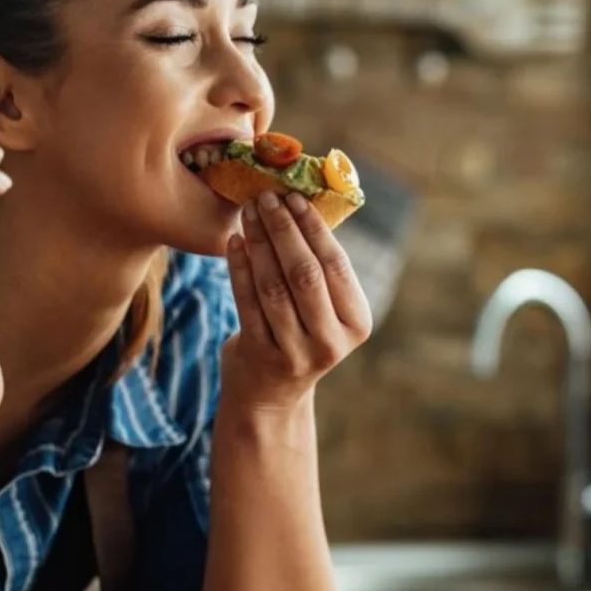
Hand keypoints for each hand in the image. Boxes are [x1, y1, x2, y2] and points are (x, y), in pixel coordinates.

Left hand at [221, 191, 371, 408]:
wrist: (269, 394)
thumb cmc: (298, 334)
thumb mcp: (322, 311)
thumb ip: (320, 270)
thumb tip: (300, 202)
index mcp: (356, 323)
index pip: (336, 265)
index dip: (314, 228)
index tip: (294, 197)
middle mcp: (330, 341)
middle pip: (305, 273)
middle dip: (284, 230)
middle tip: (266, 198)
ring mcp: (294, 351)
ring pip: (273, 286)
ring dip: (259, 243)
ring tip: (248, 213)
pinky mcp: (260, 354)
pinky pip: (246, 301)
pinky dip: (239, 266)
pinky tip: (234, 241)